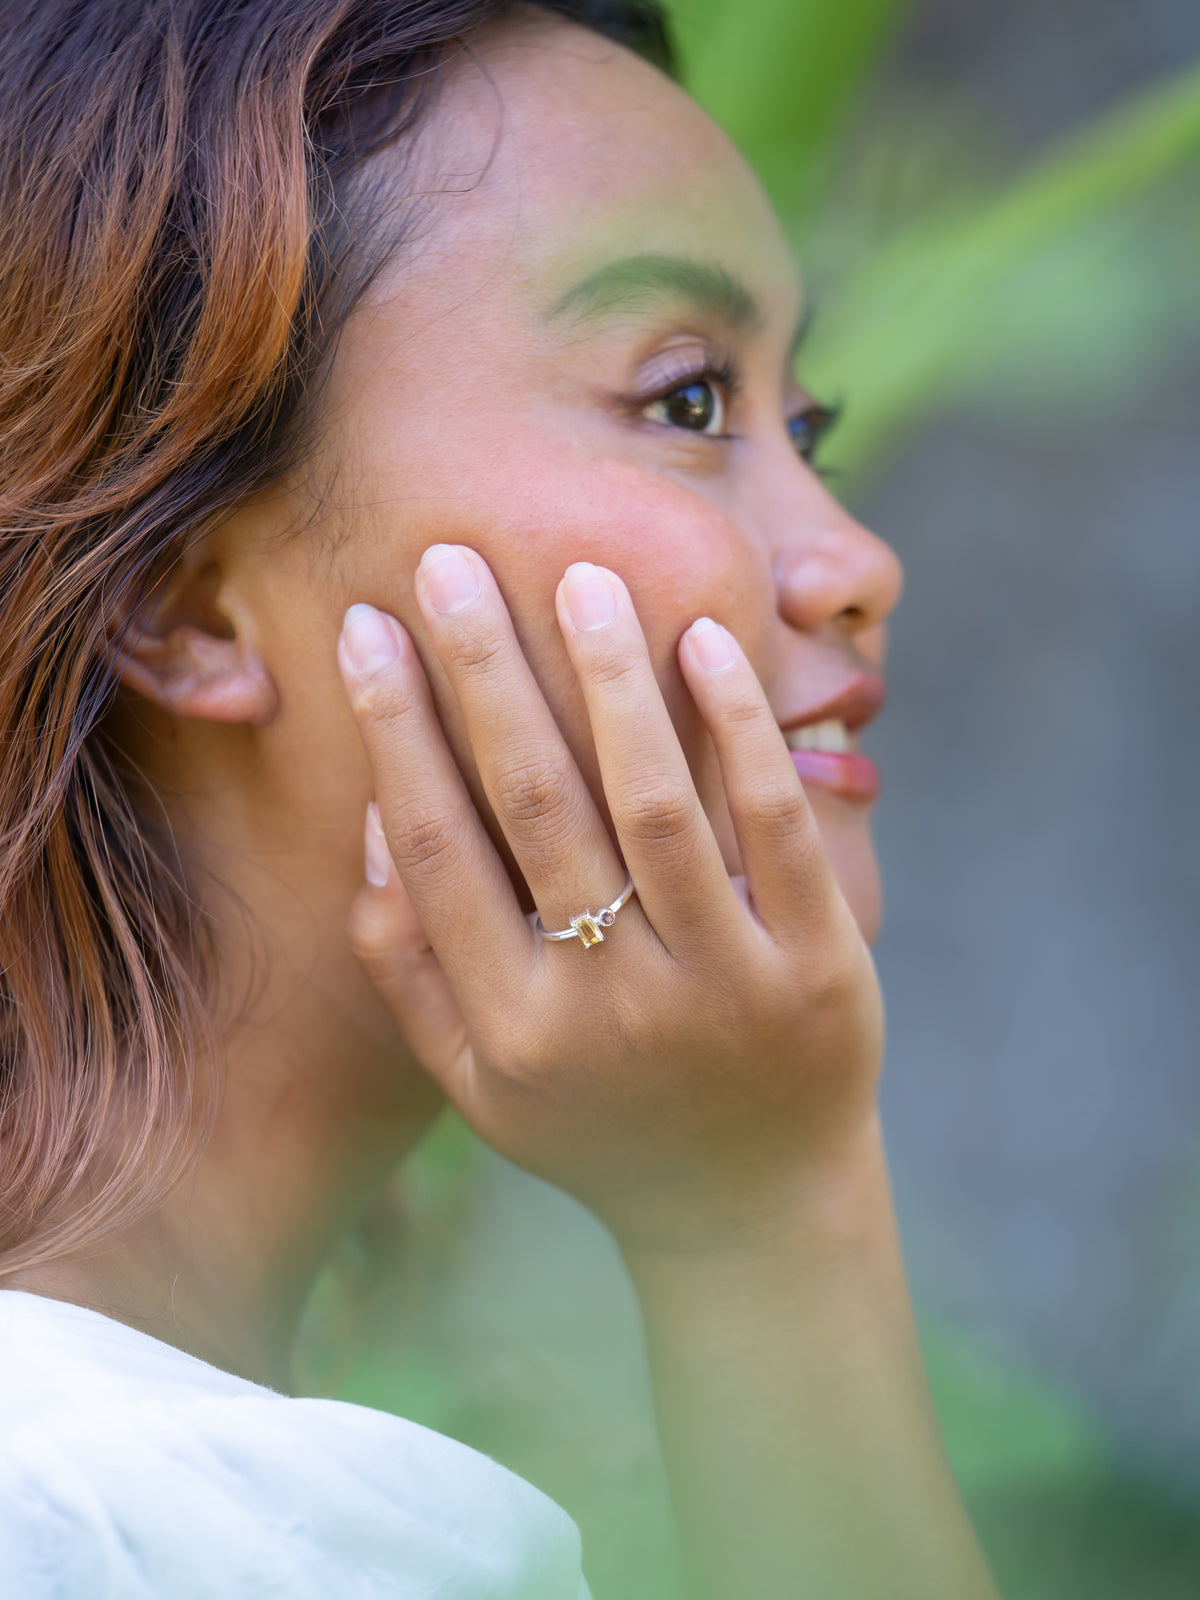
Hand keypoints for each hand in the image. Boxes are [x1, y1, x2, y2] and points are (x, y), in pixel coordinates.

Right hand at [337, 545, 882, 1251]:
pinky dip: (741, 733)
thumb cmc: (597, 1124)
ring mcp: (723, 986)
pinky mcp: (816, 967)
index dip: (397, 732)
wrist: (750, 1204)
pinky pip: (776, 829)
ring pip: (656, 807)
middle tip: (450, 563)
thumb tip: (375, 816)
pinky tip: (704, 646)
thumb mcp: (478, 1082)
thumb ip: (409, 968)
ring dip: (612, 681)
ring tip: (580, 579)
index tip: (371, 630)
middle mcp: (610, 1007)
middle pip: (537, 808)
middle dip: (486, 673)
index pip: (439, 852)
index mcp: (514, 1031)